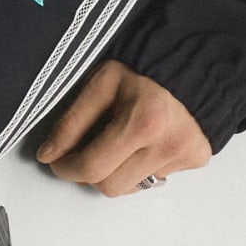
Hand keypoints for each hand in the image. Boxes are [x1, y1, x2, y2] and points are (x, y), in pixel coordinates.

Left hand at [35, 61, 210, 196]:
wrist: (194, 58)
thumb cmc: (145, 66)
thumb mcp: (102, 83)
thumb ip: (73, 120)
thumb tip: (50, 154)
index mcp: (143, 121)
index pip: (93, 168)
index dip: (66, 168)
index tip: (57, 161)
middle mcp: (168, 145)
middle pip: (110, 186)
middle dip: (90, 172)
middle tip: (83, 150)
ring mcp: (184, 156)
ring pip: (132, 187)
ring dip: (115, 171)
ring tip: (117, 141)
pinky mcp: (196, 160)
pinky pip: (155, 179)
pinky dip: (141, 166)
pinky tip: (142, 141)